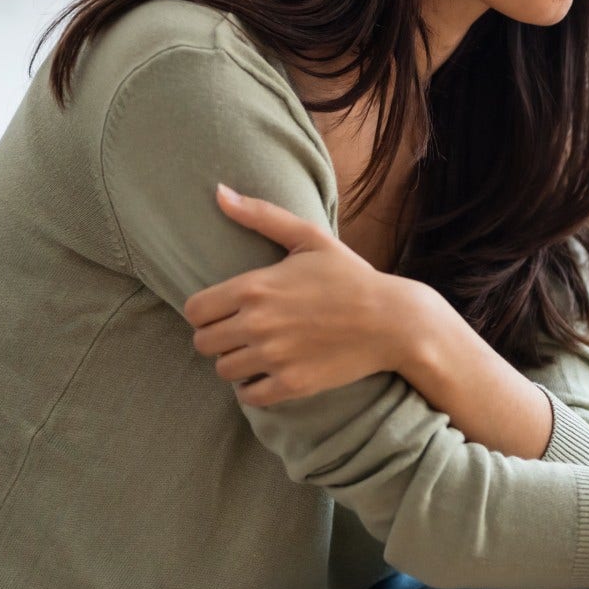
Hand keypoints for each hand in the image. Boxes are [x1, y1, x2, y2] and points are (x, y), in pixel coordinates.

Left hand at [182, 182, 432, 407]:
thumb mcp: (309, 237)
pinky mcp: (292, 384)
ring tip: (258, 352)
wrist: (393, 321)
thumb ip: (260, 215)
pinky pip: (249, 396)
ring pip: (223, 371)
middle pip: (203, 343)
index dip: (206, 311)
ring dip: (236, 362)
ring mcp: (274, 357)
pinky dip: (255, 388)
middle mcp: (257, 324)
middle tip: (242, 332)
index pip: (195, 310)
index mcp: (254, 287)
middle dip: (219, 337)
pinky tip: (271, 372)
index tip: (225, 311)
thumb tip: (218, 192)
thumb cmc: (350, 276)